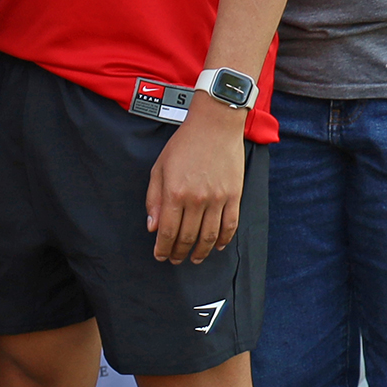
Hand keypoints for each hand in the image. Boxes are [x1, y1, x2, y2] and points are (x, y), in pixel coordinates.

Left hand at [145, 105, 247, 263]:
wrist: (215, 126)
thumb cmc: (184, 144)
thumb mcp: (159, 168)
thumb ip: (154, 199)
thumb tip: (152, 226)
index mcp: (175, 193)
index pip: (167, 231)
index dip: (163, 248)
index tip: (160, 255)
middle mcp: (197, 199)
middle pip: (187, 237)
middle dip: (179, 253)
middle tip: (175, 259)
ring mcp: (218, 199)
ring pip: (209, 236)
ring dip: (201, 252)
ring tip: (194, 258)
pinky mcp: (234, 196)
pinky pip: (230, 225)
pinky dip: (224, 239)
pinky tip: (218, 246)